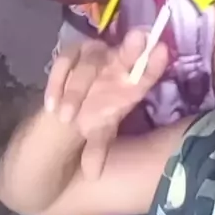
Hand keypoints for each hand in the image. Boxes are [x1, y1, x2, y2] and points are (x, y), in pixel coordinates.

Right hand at [44, 32, 167, 175]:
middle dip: (133, 49)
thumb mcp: (97, 134)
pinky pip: (65, 60)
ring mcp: (95, 55)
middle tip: (138, 40)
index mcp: (131, 84)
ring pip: (89, 63)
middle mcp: (116, 64)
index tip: (162, 51)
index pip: (147, 72)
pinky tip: (51, 105)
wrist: (66, 108)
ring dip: (77, 90)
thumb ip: (97, 149)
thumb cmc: (92, 118)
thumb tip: (91, 174)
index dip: (155, 63)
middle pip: (126, 54)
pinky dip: (58, 82)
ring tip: (66, 118)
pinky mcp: (73, 52)